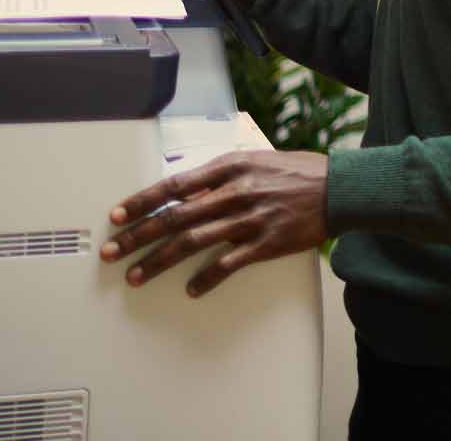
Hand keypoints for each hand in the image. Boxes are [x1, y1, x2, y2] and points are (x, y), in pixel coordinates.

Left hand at [99, 150, 328, 296]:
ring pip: (192, 243)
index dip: (142, 201)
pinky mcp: (265, 243)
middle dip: (137, 236)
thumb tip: (185, 193)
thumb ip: (221, 175)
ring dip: (159, 261)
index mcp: (230, 167)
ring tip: (136, 276)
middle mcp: (235, 193)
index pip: (174, 186)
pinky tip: (191, 289)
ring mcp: (249, 220)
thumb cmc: (298, 172)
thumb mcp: (256, 160)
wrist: (339, 188)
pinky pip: (227, 265)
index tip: (118, 215)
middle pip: (174, 218)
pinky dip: (205, 278)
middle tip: (112, 251)